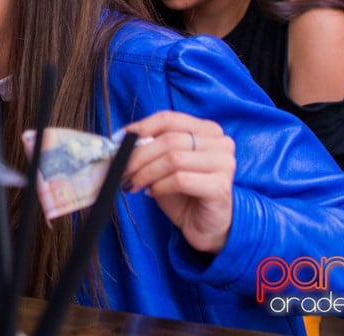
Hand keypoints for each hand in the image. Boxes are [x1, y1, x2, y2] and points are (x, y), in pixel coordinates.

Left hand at [121, 111, 235, 254]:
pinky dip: (159, 186)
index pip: (168, 118)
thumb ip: (150, 148)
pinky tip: (152, 193)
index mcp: (206, 129)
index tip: (119, 140)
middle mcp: (220, 142)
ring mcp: (224, 163)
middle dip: (139, 155)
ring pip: (173, 159)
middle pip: (169, 139)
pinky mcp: (220, 186)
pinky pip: (180, 180)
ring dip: (146, 172)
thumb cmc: (184, 192)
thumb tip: (122, 141)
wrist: (205, 225)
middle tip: (122, 169)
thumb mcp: (164, 164)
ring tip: (134, 183)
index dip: (140, 127)